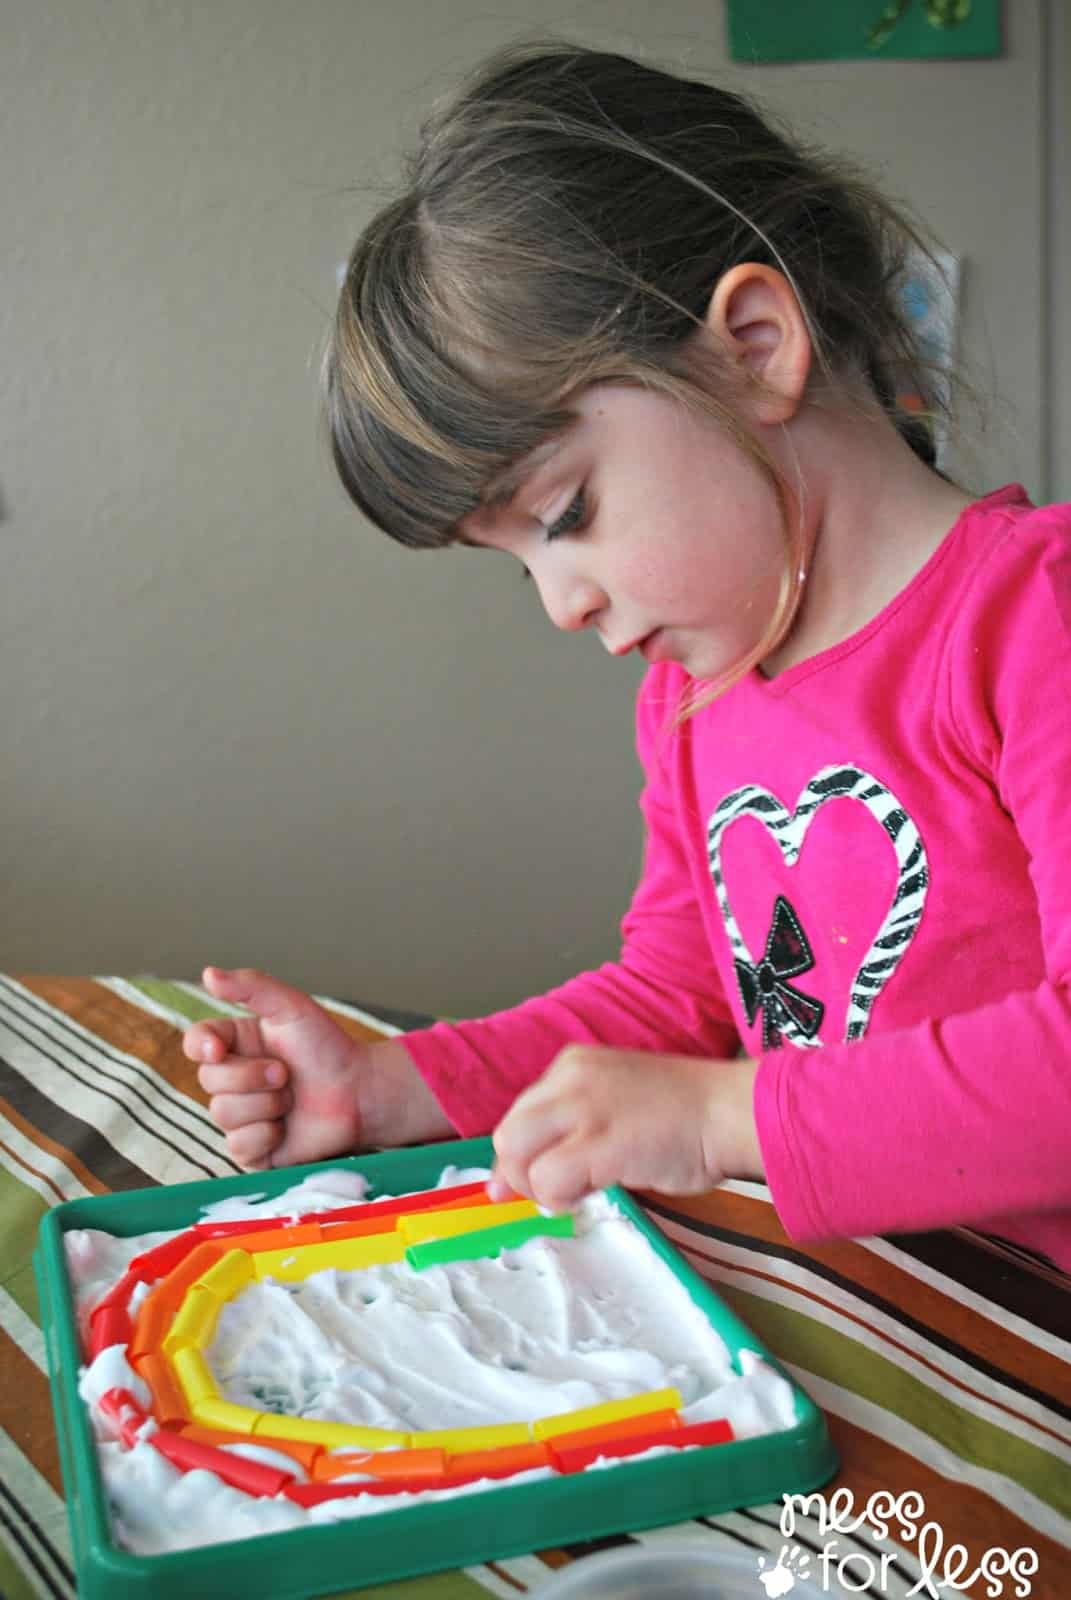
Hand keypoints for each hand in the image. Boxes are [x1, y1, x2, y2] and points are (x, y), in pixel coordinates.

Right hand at [182, 968, 368, 1168]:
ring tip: (292, 1097)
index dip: (200, 1046)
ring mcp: (241, 1115)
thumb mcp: (292, 1008)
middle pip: (209, 1081)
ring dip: (266, 1105)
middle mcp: (232, 1079)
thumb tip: (208, 974)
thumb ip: (252, 987)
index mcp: (236, 1044)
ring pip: (223, 1114)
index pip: (197, 1042)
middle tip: (286, 1073)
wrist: (360, 1091)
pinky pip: (239, 1146)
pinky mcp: (253, 1148)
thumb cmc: (328, 1047)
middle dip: (252, 1077)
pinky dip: (267, 1134)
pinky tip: (287, 1126)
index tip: (218, 1049)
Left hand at [489, 1045, 761, 1210]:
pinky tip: (589, 1195)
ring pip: (518, 1155)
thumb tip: (536, 1167)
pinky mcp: (597, 1143)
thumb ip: (577, 1122)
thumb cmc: (687, 1113)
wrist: (729, 1111)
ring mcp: (582, 1109)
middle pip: (509, 1134)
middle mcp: (570, 1079)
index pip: (522, 1113)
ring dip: (538, 1188)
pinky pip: (548, 1179)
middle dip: (517, 1173)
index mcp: (574, 1065)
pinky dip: (559, 1198)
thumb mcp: (616, 1099)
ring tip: (574, 1194)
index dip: (519, 1152)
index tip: (524, 1181)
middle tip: (546, 1196)